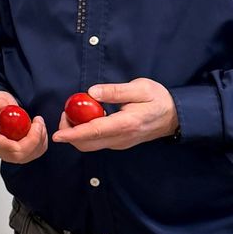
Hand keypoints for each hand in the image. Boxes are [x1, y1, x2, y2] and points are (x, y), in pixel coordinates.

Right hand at [0, 91, 48, 165]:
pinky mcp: (20, 154)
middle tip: (38, 122)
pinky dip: (42, 141)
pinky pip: (36, 152)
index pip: (4, 146)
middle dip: (35, 139)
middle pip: (19, 154)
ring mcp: (10, 153)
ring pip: (30, 154)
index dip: (21, 141)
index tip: (33, 125)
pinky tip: (39, 129)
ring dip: (40, 137)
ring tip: (38, 121)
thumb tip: (2, 106)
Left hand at [51, 79, 178, 151]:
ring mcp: (120, 143)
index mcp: (126, 124)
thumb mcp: (140, 88)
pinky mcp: (119, 143)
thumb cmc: (158, 99)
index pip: (94, 131)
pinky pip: (97, 142)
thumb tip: (91, 92)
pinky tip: (88, 118)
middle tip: (66, 112)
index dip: (73, 133)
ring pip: (91, 145)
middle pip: (87, 144)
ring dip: (77, 133)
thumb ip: (115, 91)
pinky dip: (86, 133)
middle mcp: (121, 138)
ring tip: (76, 113)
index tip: (57, 134)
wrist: (175, 116)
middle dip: (70, 133)